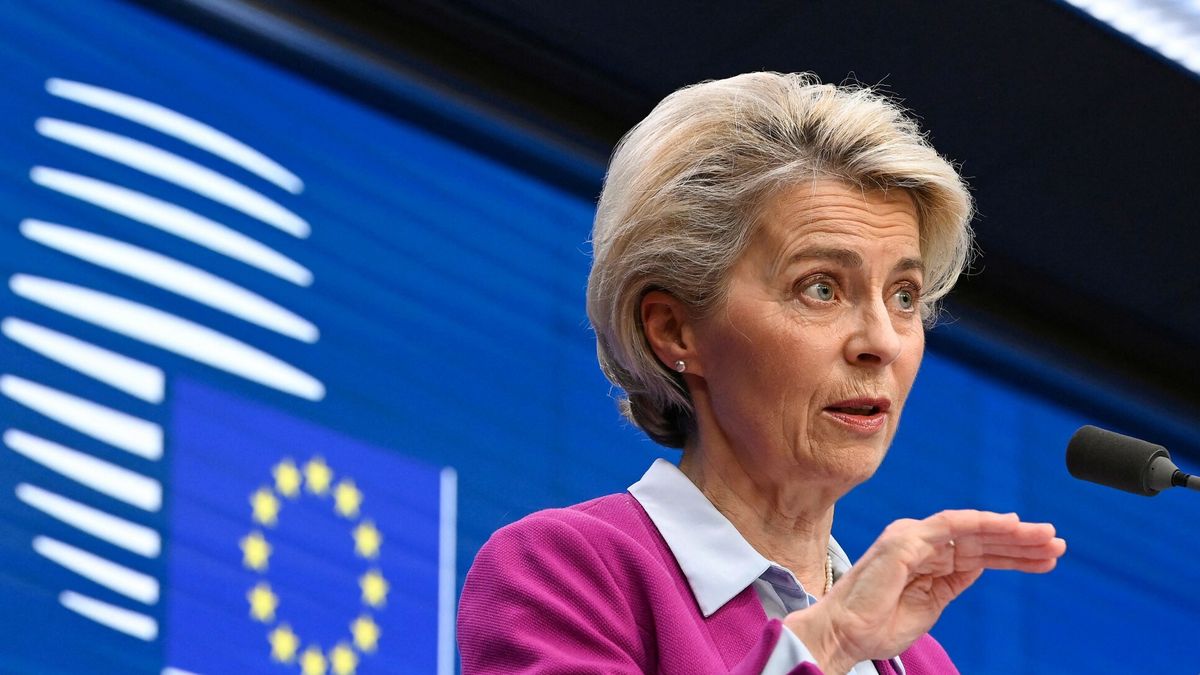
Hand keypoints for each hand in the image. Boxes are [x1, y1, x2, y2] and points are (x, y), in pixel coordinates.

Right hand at [784, 510, 1065, 673]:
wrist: (845, 635)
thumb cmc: (878, 626)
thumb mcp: (930, 605)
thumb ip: (952, 582)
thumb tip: (981, 566)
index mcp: (927, 560)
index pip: (979, 553)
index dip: (1014, 555)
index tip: (1047, 558)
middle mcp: (921, 543)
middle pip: (981, 539)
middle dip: (1021, 541)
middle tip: (1057, 543)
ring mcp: (912, 539)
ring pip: (972, 529)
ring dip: (1011, 532)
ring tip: (1046, 537)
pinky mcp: (905, 541)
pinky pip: (951, 526)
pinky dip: (982, 523)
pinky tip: (1011, 526)